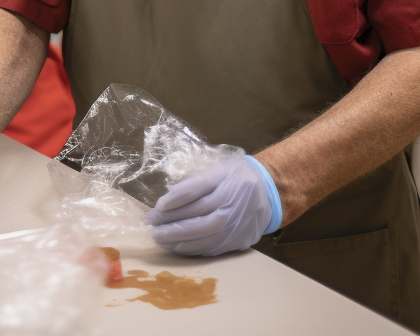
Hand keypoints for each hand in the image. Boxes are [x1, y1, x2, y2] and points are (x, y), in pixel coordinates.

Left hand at [144, 155, 281, 255]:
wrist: (269, 194)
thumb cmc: (238, 177)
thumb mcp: (220, 169)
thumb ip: (197, 181)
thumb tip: (171, 195)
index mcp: (227, 184)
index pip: (197, 191)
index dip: (176, 199)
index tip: (158, 205)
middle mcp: (232, 208)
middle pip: (198, 219)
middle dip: (170, 223)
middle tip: (150, 222)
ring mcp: (235, 228)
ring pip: (203, 237)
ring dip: (176, 239)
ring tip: (157, 236)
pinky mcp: (236, 242)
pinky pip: (210, 249)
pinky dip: (190, 249)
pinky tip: (175, 245)